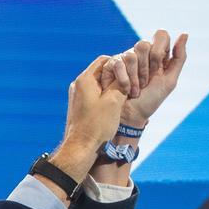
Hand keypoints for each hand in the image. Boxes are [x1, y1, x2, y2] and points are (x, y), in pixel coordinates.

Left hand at [45, 55, 129, 189]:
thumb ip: (120, 84)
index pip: (104, 60)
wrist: (81, 148)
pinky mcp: (79, 107)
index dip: (120, 64)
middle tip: (129, 86)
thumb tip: (125, 75)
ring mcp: (77, 97)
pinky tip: (115, 108)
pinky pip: (94, 97)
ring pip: (99, 85)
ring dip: (112, 89)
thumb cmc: (97, 125)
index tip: (131, 73)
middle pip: (101, 72)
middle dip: (117, 78)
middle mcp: (78, 85)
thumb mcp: (114, 101)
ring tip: (124, 98)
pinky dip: (105, 98)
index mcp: (85, 79)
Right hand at [117, 30, 187, 126]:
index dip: (159, 52)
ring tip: (135, 90)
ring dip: (135, 78)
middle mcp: (141, 53)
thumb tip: (185, 34)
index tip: (157, 70)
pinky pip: (118, 63)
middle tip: (146, 84)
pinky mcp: (112, 64)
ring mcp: (125, 57)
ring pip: (131, 55)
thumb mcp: (170, 81)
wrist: (132, 116)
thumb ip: (179, 58)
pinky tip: (125, 90)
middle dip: (146, 69)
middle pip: (144, 44)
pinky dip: (124, 81)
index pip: (161, 35)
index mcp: (157, 53)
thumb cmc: (151, 100)